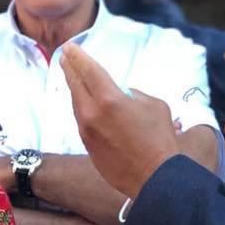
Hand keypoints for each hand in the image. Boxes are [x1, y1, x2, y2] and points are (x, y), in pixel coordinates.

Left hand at [61, 43, 178, 198]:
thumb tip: (124, 93)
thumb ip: (135, 94)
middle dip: (69, 67)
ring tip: (72, 76)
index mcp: (110, 99)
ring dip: (74, 87)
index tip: (70, 47)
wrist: (154, 177)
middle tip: (64, 55)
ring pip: (76, 103)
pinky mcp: (88, 145)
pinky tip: (82, 102)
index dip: (78, 56)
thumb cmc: (160, 139)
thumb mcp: (155, 106)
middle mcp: (92, 113)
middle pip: (75, 84)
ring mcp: (87, 131)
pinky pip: (81, 120)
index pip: (88, 70)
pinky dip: (80, 107)